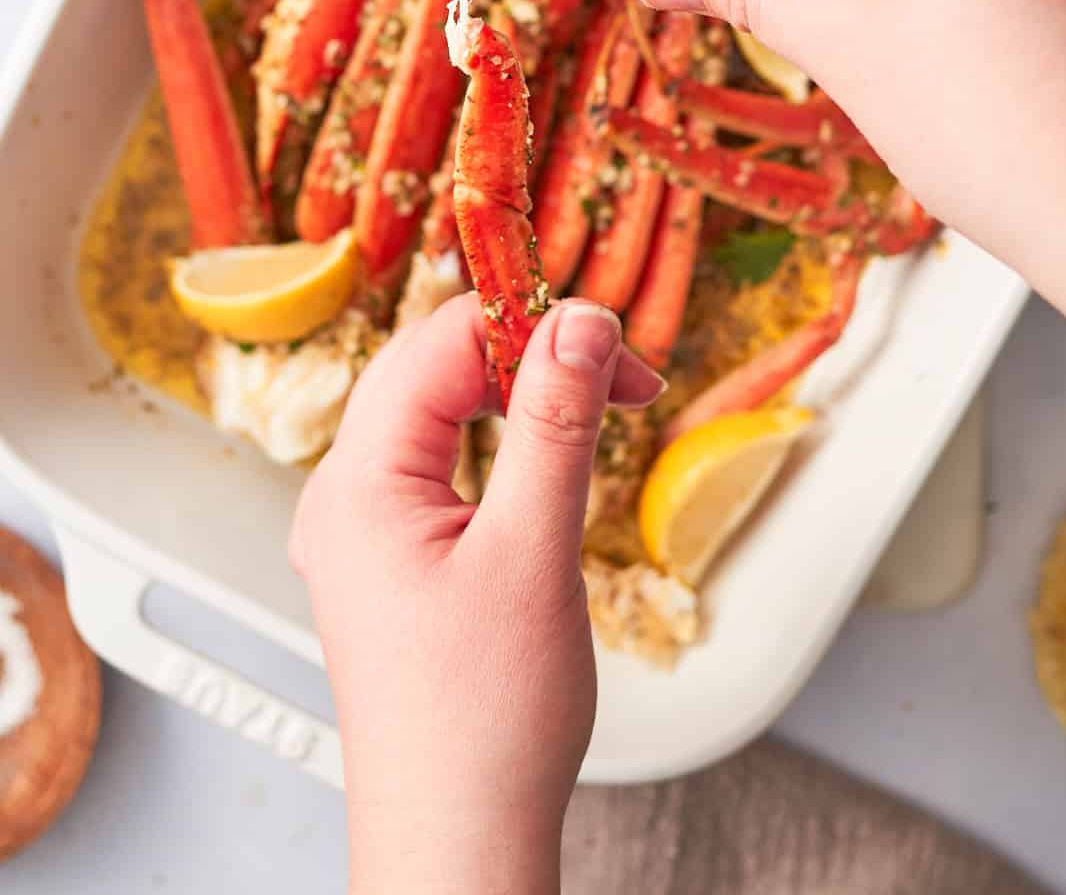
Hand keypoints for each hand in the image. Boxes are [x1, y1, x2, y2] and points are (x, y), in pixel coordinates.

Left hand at [291, 295, 662, 894]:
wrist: (458, 843)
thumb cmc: (481, 724)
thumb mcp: (532, 553)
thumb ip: (556, 425)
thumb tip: (580, 328)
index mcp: (356, 486)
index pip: (435, 347)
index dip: (526, 327)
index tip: (611, 340)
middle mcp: (344, 500)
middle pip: (430, 371)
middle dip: (526, 355)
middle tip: (617, 372)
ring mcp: (363, 534)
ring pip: (437, 415)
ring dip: (517, 397)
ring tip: (595, 406)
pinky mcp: (392, 564)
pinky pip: (440, 466)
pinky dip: (501, 446)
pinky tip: (546, 459)